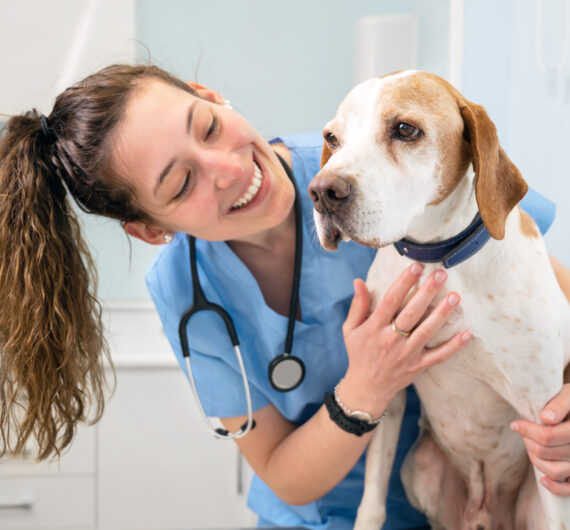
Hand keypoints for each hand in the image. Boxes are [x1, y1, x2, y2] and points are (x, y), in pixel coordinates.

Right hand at [339, 263, 471, 416]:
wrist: (366, 388)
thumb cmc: (358, 353)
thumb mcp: (350, 329)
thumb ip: (358, 305)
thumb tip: (359, 281)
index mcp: (374, 328)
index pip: (390, 300)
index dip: (404, 282)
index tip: (416, 266)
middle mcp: (390, 340)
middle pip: (411, 312)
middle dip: (427, 292)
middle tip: (440, 274)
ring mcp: (406, 354)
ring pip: (427, 331)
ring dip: (441, 314)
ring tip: (455, 296)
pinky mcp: (418, 366)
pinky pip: (439, 356)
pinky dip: (453, 346)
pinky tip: (467, 333)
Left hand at [510, 384, 569, 495]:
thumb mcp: (568, 395)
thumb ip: (559, 404)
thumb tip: (546, 418)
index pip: (547, 436)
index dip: (527, 430)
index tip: (515, 424)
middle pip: (545, 452)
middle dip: (528, 441)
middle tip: (523, 431)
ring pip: (554, 471)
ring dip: (535, 459)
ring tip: (530, 445)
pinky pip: (569, 489)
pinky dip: (555, 487)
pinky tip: (543, 479)